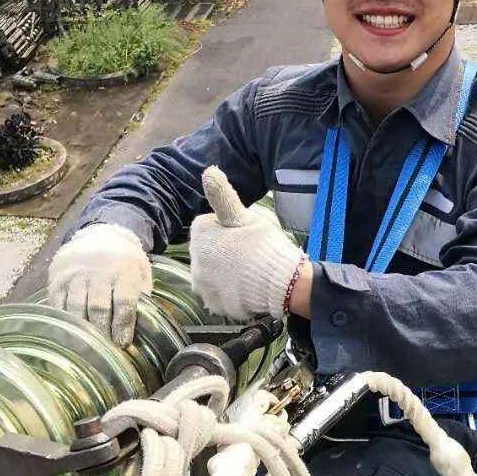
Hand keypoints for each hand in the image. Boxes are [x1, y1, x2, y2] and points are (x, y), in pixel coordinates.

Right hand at [47, 223, 151, 345]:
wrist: (99, 235)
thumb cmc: (125, 261)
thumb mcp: (141, 272)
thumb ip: (142, 296)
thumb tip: (143, 328)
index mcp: (124, 270)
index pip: (124, 301)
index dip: (123, 324)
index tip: (122, 343)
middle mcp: (98, 271)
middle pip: (99, 307)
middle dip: (103, 331)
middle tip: (106, 350)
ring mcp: (75, 275)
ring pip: (77, 308)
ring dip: (84, 330)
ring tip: (90, 346)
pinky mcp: (57, 279)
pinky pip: (59, 305)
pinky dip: (66, 321)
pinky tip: (73, 333)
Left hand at [190, 167, 306, 319]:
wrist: (282, 283)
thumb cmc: (265, 245)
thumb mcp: (245, 216)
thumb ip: (223, 196)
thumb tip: (208, 170)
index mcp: (200, 236)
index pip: (207, 226)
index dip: (226, 229)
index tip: (243, 235)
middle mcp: (194, 262)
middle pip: (207, 251)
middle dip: (222, 250)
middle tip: (248, 252)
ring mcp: (203, 287)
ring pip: (212, 273)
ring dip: (224, 272)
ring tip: (248, 270)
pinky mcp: (215, 305)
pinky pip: (219, 294)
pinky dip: (230, 292)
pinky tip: (247, 287)